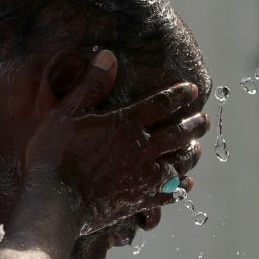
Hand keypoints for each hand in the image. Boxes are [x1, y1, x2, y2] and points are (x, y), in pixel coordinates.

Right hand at [25, 50, 207, 234]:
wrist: (55, 202)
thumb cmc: (54, 155)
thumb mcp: (67, 113)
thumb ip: (91, 85)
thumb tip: (108, 56)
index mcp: (126, 123)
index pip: (162, 103)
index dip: (179, 95)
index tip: (192, 90)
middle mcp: (142, 148)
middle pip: (178, 133)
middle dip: (194, 125)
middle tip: (203, 120)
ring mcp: (144, 177)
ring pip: (180, 163)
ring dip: (191, 154)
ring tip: (197, 148)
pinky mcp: (140, 200)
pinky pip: (170, 194)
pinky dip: (181, 187)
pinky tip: (186, 183)